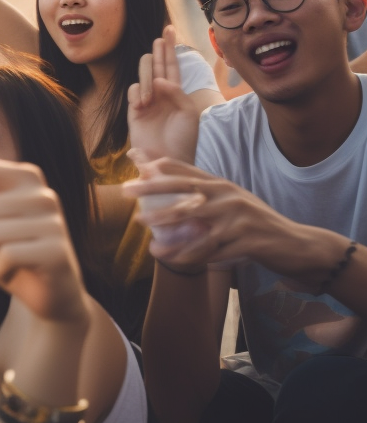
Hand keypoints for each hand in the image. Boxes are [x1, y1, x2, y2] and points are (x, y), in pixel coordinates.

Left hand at [123, 157, 342, 283]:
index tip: (135, 160)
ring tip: (150, 245)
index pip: (187, 170)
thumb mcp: (232, 202)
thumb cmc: (255, 224)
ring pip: (193, 223)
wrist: (296, 244)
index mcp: (222, 185)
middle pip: (183, 189)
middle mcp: (228, 196)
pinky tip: (174, 262)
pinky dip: (190, 257)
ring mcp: (237, 217)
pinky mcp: (246, 240)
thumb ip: (205, 195)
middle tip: (125, 192)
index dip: (160, 164)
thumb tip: (174, 193)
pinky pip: (211, 250)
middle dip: (152, 190)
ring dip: (167, 233)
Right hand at [127, 26, 199, 162]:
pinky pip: (133, 90)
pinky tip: (143, 104)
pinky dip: (139, 93)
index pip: (172, 65)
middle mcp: (160, 93)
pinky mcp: (133, 110)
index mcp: (176, 92)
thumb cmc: (184, 139)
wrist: (168, 160)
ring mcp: (146, 100)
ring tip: (151, 98)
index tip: (169, 29)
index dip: (171, 48)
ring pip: (143, 73)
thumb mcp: (189, 113)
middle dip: (159, 50)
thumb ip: (176, 92)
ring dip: (148, 79)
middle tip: (160, 39)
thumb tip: (159, 79)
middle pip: (156, 63)